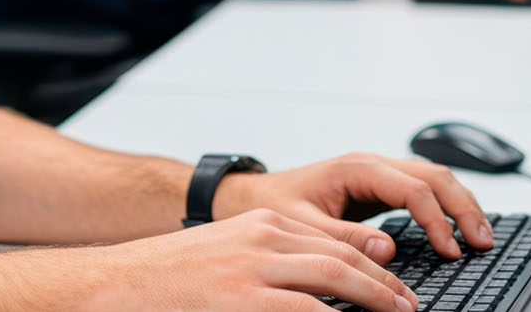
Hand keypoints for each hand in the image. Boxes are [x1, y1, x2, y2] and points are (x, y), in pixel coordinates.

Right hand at [91, 208, 420, 311]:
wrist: (120, 283)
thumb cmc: (174, 279)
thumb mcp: (229, 257)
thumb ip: (273, 264)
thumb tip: (320, 292)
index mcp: (263, 226)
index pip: (335, 241)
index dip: (374, 265)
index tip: (396, 287)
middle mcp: (263, 240)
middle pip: (342, 257)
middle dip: (384, 285)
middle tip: (409, 308)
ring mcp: (252, 270)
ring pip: (333, 280)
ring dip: (374, 301)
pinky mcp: (242, 300)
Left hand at [215, 153, 493, 261]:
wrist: (252, 195)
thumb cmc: (273, 206)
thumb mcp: (302, 225)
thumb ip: (342, 237)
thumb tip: (388, 248)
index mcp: (355, 168)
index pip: (412, 188)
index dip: (436, 220)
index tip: (450, 252)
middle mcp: (370, 165)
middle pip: (433, 175)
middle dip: (463, 206)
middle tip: (483, 242)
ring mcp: (376, 173)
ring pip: (432, 178)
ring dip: (460, 204)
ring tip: (481, 237)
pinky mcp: (377, 187)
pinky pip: (421, 190)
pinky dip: (444, 206)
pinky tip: (456, 229)